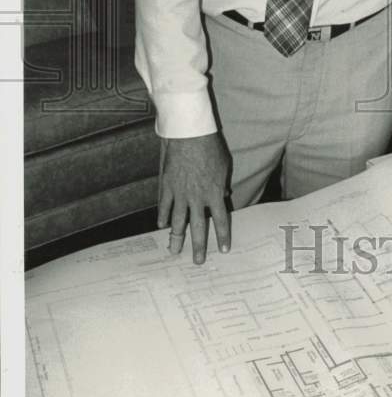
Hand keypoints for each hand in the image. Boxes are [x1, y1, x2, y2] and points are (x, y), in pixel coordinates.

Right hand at [157, 132, 231, 263]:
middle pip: (198, 227)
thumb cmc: (210, 147)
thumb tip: (222, 194)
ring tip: (174, 251)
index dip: (223, 235)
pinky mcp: (167, 186)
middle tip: (197, 261)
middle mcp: (197, 197)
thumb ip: (222, 183)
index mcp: (214, 193)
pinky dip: (162, 217)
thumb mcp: (223, 166)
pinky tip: (162, 226)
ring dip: (176, 238)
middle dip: (198, 246)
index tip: (224, 249)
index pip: (221, 220)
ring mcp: (180, 193)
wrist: (189, 134)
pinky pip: (164, 206)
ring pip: (177, 222)